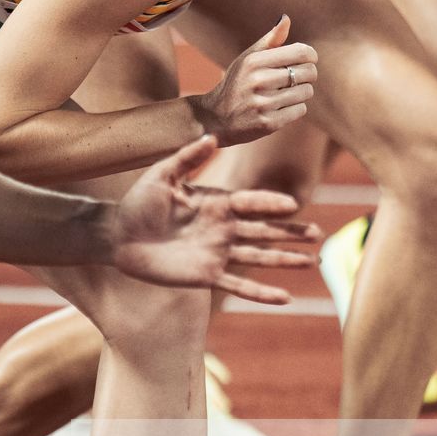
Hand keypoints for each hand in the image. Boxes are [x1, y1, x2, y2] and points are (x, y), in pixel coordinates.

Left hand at [109, 134, 320, 302]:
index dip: (270, 205)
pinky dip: (261, 293)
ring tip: (312, 262)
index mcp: (217, 202)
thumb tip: (211, 137)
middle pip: (265, 230)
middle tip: (318, 235)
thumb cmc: (138, 202)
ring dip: (285, 260)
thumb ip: (187, 158)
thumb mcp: (162, 174)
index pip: (251, 203)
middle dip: (291, 233)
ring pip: (259, 257)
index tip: (292, 205)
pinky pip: (239, 285)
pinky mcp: (207, 276)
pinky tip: (284, 298)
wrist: (118, 235)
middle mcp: (223, 228)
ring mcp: (217, 253)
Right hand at [196, 15, 317, 143]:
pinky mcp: (268, 123)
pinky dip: (296, 109)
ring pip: (306, 92)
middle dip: (308, 75)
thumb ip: (270, 40)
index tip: (308, 60)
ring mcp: (263, 103)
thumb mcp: (247, 59)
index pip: (302, 52)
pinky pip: (300, 110)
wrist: (215, 118)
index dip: (311, 56)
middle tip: (297, 78)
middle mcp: (258, 81)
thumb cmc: (236, 84)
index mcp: (254, 61)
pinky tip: (281, 107)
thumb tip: (286, 18)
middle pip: (308, 72)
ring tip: (287, 93)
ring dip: (302, 93)